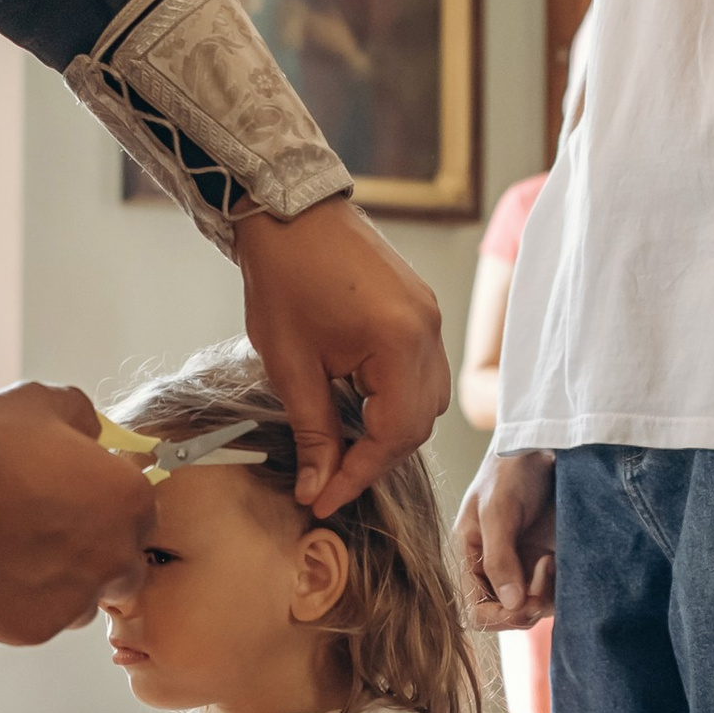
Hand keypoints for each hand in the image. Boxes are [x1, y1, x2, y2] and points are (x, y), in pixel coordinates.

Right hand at [0, 381, 155, 644]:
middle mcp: (115, 558)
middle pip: (119, 570)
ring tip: (11, 555)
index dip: (106, 512)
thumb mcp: (48, 404)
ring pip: (78, 605)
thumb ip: (83, 420)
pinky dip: (15, 604)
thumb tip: (90, 432)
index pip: (138, 519)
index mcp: (131, 503)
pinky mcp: (31, 628)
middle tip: (46, 535)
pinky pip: (33, 622)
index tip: (77, 506)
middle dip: (92, 556)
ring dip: (57, 586)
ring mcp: (74, 600)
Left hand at [235, 199, 447, 512]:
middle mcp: (428, 331)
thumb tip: (316, 488)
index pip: (394, 434)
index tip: (323, 500)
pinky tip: (359, 408)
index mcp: (400, 342)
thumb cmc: (283, 279)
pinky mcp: (421, 309)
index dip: (358, 474)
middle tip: (329, 480)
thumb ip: (312, 432)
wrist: (289, 212)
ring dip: (389, 431)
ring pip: (427, 400)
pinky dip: (396, 399)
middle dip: (376, 458)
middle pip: (420, 422)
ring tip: (343, 448)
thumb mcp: (290, 365)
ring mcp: (431, 317)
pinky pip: (423, 371)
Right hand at [457, 447, 555, 629]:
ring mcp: (524, 567)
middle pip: (505, 617)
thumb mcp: (497, 511)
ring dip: (544, 598)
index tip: (523, 601)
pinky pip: (554, 594)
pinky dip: (559, 588)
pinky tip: (558, 559)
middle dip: (524, 611)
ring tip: (550, 562)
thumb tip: (511, 603)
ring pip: (533, 610)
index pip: (477, 612)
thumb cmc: (511, 471)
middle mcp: (496, 569)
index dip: (499, 617)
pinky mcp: (549, 562)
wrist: (545, 445)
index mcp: (472, 558)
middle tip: (542, 585)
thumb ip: (500, 558)